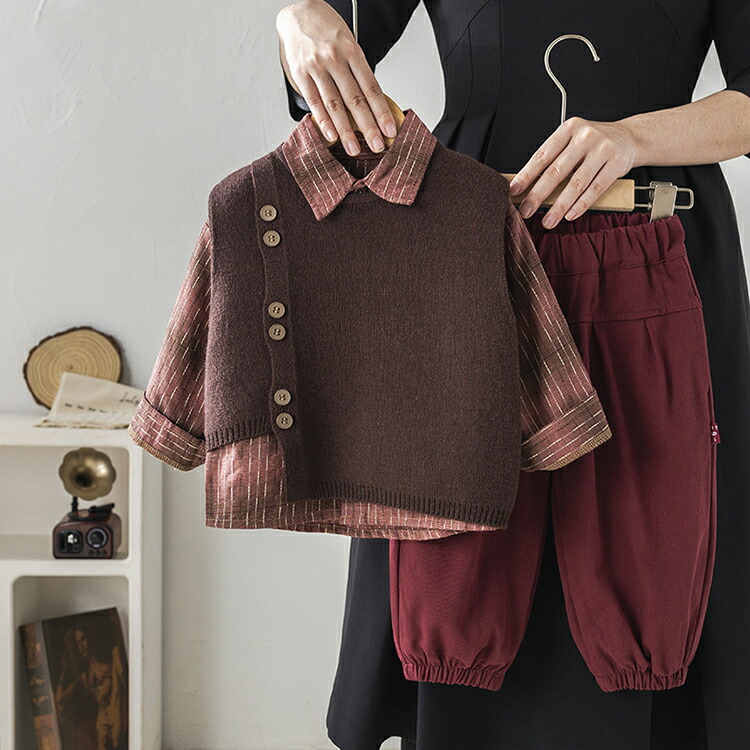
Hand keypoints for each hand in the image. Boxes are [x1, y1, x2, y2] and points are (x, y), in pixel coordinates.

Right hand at [276, 0, 397, 155]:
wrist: (298, 13)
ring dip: (346, 131)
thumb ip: (357, 72)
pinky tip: (332, 135)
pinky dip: (324, 121)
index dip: (382, 112)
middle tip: (376, 146)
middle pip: (355, 99)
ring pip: (335, 104)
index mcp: (352, 51)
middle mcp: (335, 59)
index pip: (371, 88)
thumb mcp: (348, 44)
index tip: (390, 130)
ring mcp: (317, 67)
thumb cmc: (327, 31)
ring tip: (354, 148)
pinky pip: (314, 102)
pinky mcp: (301, 74)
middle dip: (368, 127)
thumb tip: (371, 104)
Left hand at [508, 117, 638, 227]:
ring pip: (576, 183)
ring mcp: (602, 149)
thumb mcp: (572, 141)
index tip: (513, 190)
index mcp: (568, 129)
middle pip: (556, 171)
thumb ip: (554, 159)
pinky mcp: (617, 163)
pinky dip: (581, 204)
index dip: (526, 175)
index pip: (542, 155)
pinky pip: (596, 188)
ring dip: (559, 206)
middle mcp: (585, 137)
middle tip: (526, 211)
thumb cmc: (594, 143)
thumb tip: (527, 187)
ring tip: (548, 221)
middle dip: (538, 195)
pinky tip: (570, 215)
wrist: (629, 137)